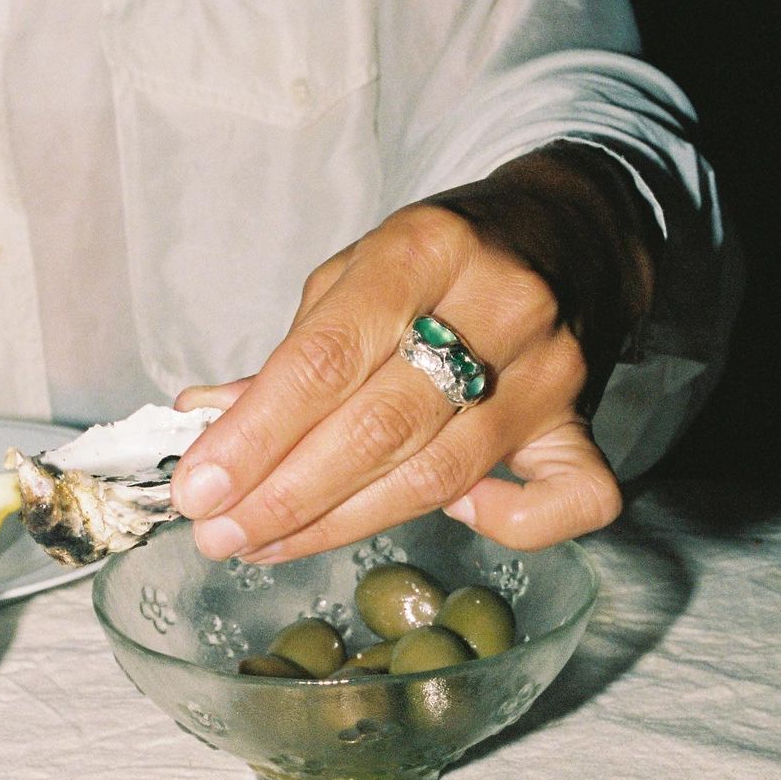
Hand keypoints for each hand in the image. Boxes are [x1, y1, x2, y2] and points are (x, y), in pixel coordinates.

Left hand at [169, 150, 650, 562]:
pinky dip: (508, 526)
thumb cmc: (438, 263)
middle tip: (219, 535)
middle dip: (285, 496)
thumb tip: (208, 424)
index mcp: (423, 251)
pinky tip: (453, 519)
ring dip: (342, 524)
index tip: (199, 488)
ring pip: (441, 475)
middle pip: (379, 429)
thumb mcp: (356, 275)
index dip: (255, 434)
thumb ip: (292, 353)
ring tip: (266, 543)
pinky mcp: (581, 420)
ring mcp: (549, 371)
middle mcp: (497, 308)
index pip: (326, 359)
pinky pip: (567, 499)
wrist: (566, 236)